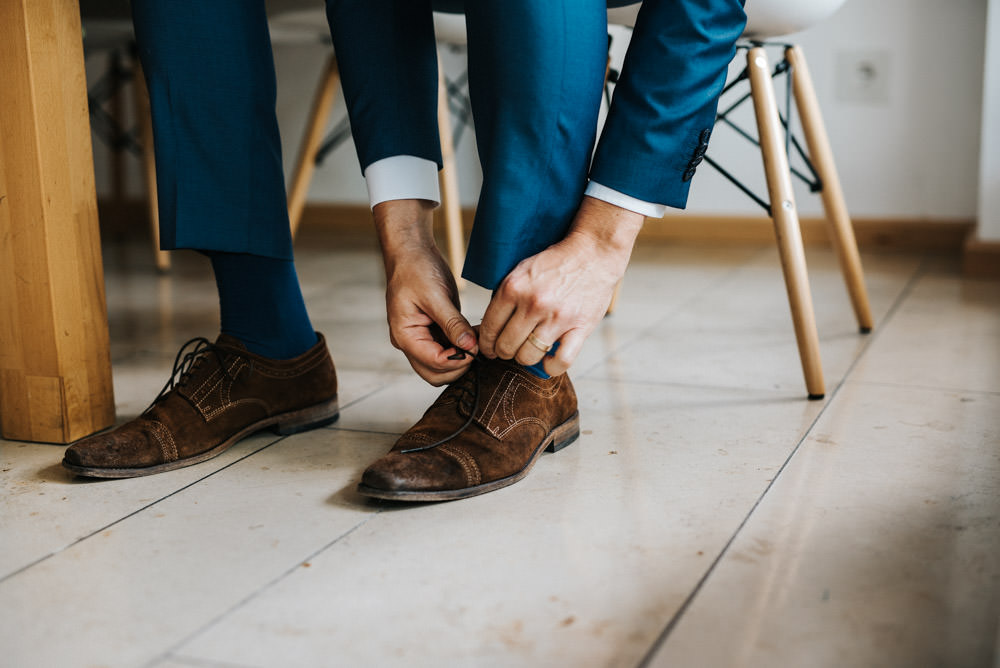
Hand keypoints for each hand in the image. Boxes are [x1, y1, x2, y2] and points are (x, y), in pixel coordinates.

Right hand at [374, 199, 477, 385]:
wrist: (411, 251)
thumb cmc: (416, 269)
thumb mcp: (436, 296)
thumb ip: (453, 324)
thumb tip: (470, 347)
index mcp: (405, 336)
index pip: (433, 363)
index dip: (458, 360)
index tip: (477, 348)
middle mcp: (410, 342)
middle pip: (436, 373)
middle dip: (459, 366)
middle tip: (480, 349)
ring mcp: (421, 339)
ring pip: (443, 365)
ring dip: (462, 358)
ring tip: (479, 340)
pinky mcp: (433, 332)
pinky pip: (447, 350)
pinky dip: (462, 348)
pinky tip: (476, 334)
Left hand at [479, 197, 643, 375]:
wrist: (593, 253)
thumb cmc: (556, 262)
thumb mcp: (522, 270)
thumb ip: (505, 295)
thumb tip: (489, 326)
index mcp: (514, 288)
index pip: (489, 327)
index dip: (486, 343)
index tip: (489, 348)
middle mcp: (533, 304)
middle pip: (506, 346)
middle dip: (503, 352)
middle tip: (507, 350)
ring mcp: (557, 318)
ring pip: (528, 357)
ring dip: (525, 358)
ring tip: (528, 351)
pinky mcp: (580, 327)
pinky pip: (561, 362)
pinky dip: (552, 367)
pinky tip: (549, 360)